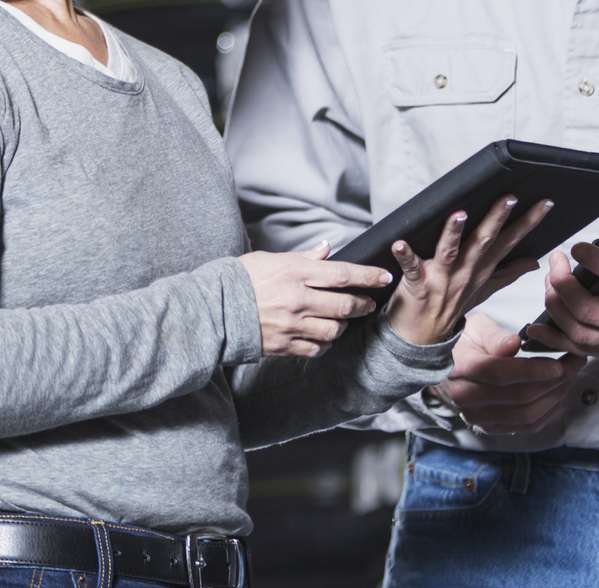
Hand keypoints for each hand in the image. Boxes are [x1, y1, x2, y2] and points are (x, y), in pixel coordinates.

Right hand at [238, 243, 394, 358]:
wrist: (214, 308)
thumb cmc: (242, 278)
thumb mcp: (273, 258)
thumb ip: (304, 257)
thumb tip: (327, 249)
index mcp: (295, 274)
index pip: (342, 274)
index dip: (368, 276)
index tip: (384, 276)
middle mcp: (297, 300)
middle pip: (344, 305)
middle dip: (363, 304)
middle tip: (368, 303)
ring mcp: (291, 325)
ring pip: (334, 329)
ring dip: (344, 325)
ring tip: (344, 319)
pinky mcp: (283, 345)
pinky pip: (316, 349)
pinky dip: (325, 344)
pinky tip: (324, 337)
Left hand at [384, 195, 552, 346]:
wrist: (420, 339)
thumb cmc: (448, 307)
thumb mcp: (483, 290)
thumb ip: (508, 274)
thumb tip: (533, 261)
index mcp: (481, 270)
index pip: (508, 242)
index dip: (528, 223)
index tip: (544, 203)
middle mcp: (464, 273)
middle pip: (483, 242)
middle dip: (496, 219)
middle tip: (509, 198)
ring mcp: (441, 280)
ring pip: (450, 253)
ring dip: (454, 234)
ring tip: (460, 215)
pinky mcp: (416, 286)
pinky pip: (411, 269)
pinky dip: (405, 256)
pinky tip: (400, 244)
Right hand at [429, 313, 584, 435]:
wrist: (444, 368)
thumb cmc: (463, 342)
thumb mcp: (475, 327)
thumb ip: (494, 336)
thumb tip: (513, 344)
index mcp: (461, 369)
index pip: (500, 374)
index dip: (533, 370)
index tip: (559, 364)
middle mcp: (466, 398)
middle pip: (519, 397)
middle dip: (555, 381)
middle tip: (575, 363)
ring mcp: (477, 417)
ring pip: (526, 415)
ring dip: (555, 397)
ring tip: (571, 376)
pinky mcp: (489, 428)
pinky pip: (525, 426)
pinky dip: (548, 412)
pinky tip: (559, 394)